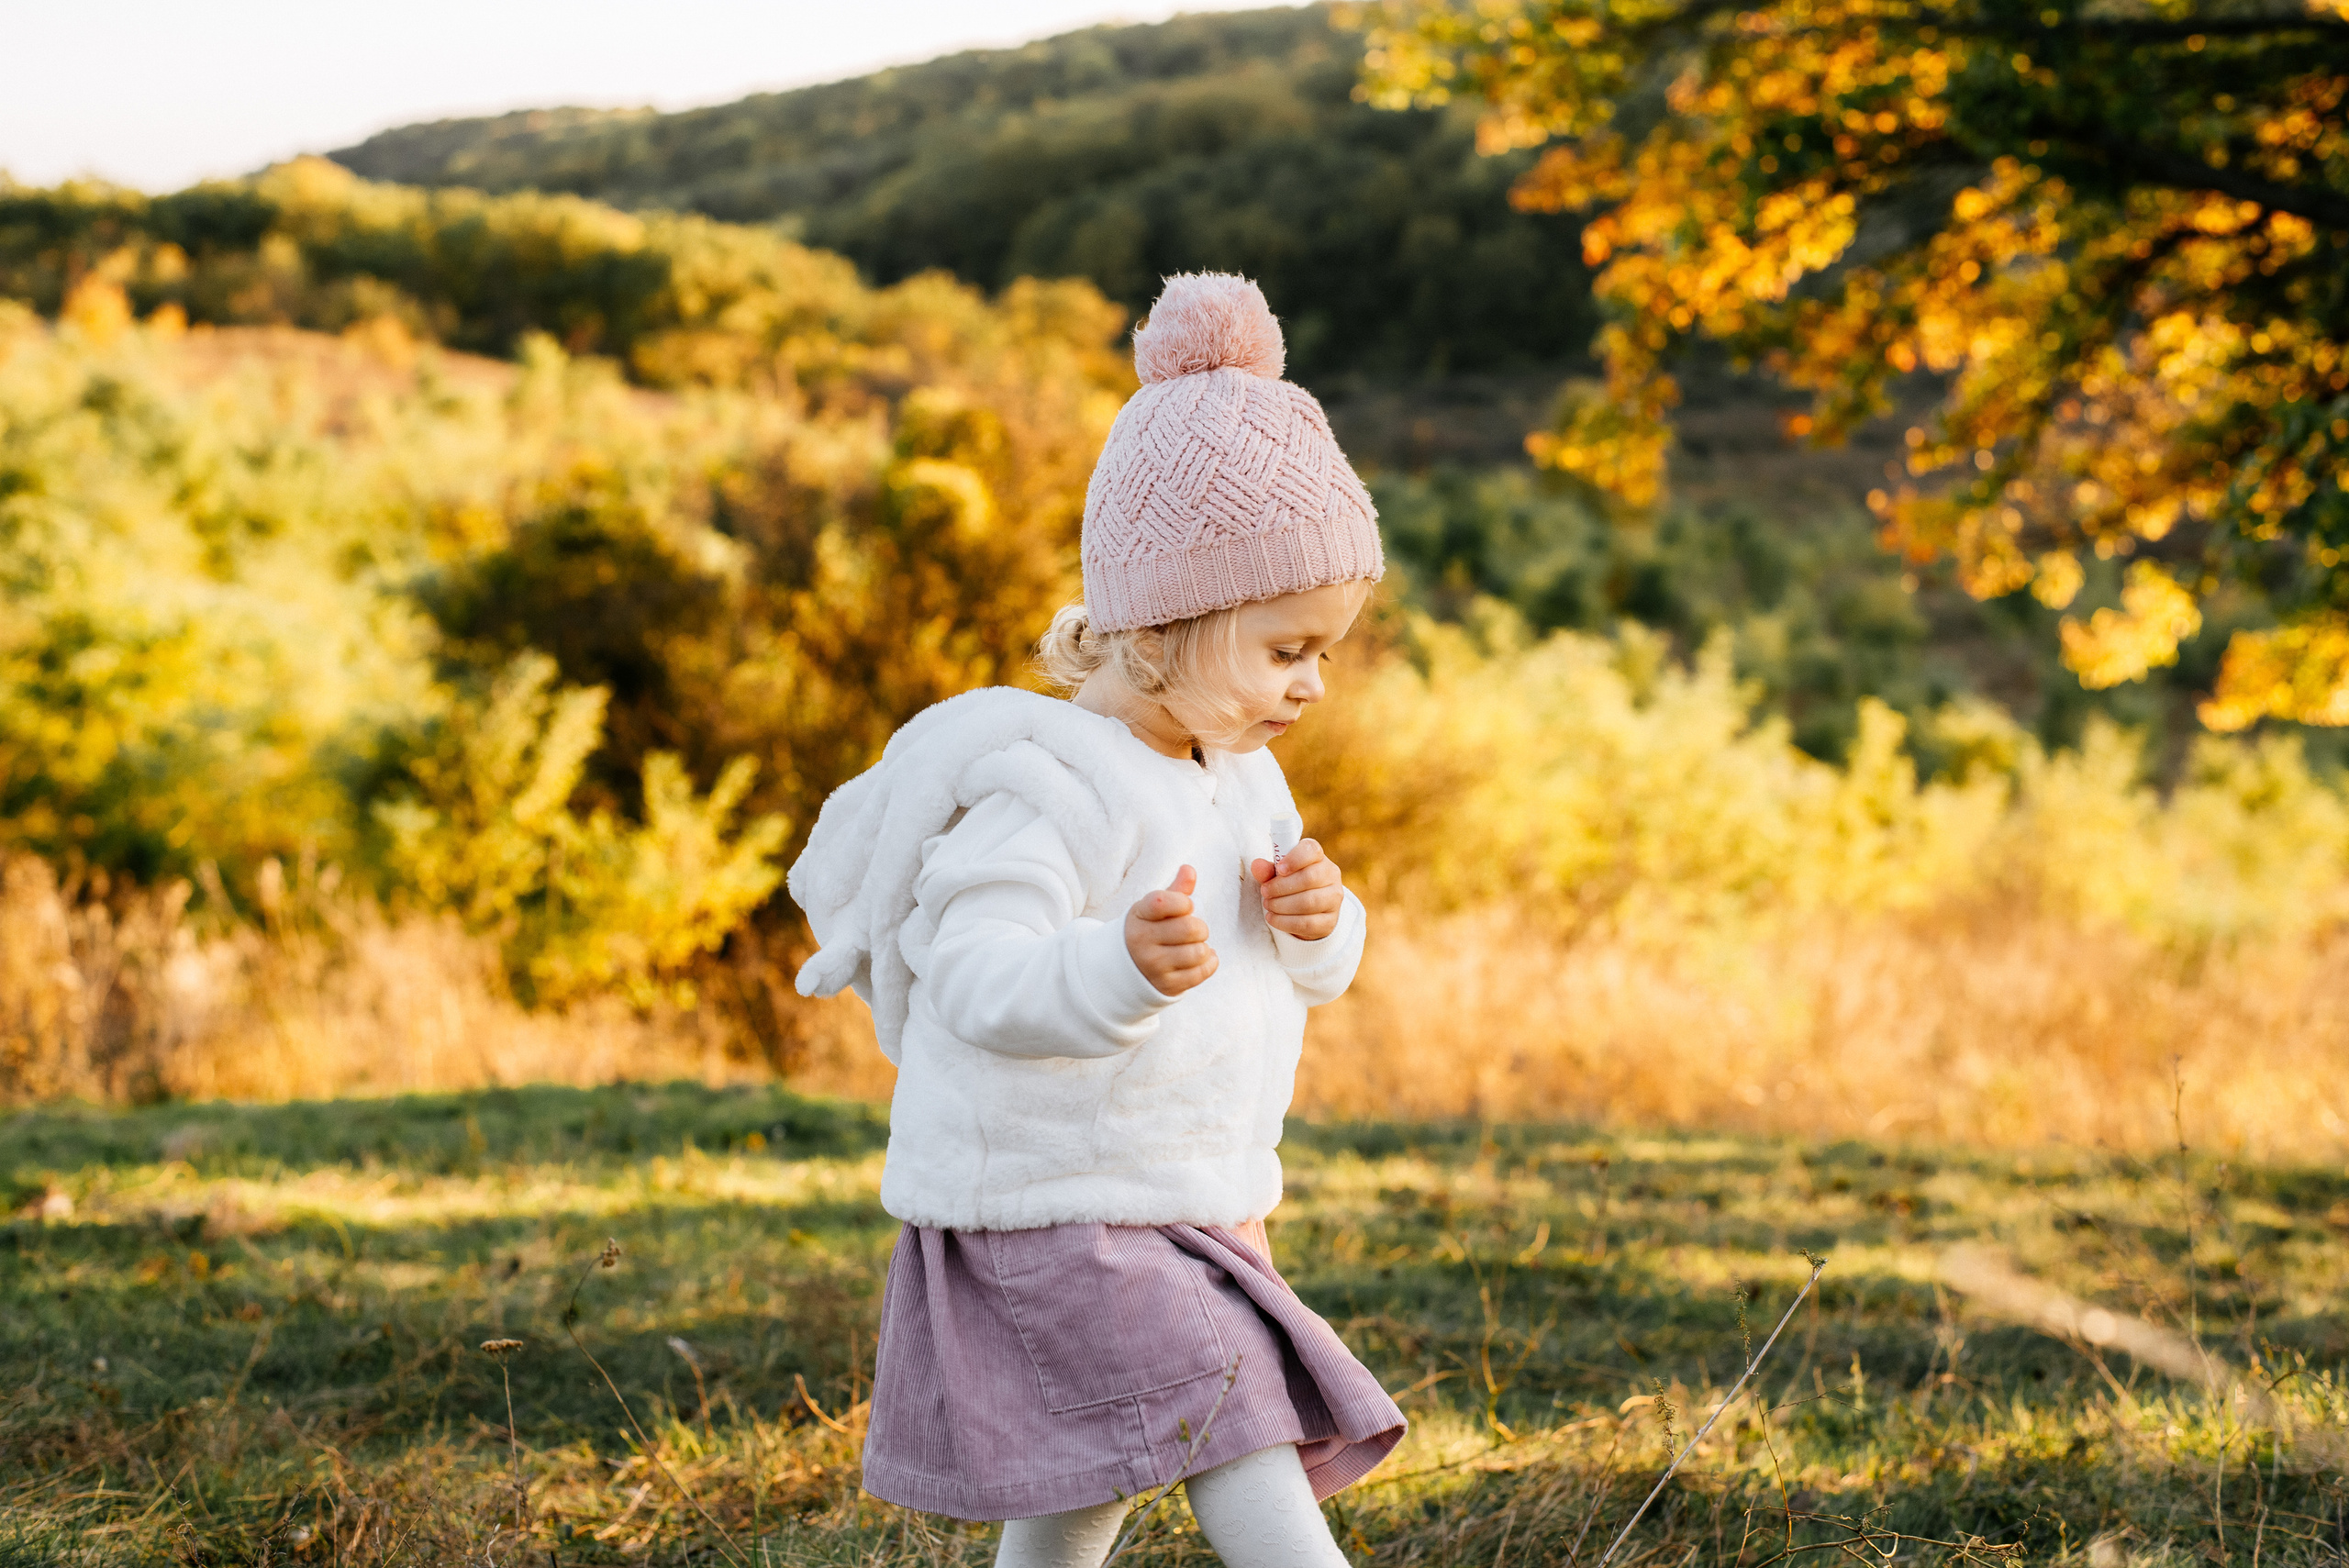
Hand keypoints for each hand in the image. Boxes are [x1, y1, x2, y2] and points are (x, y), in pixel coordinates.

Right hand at [1126, 865, 1217, 996]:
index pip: (1163, 902)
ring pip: (1198, 953)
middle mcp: (1142, 942)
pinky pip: (1202, 972)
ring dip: (1204, 947)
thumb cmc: (1149, 931)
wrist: (1126, 969)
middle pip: (1190, 929)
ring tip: (1195, 946)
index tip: (1186, 906)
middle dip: (1200, 927)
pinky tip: (1202, 958)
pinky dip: (1209, 963)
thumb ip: (1175, 891)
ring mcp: (1154, 966)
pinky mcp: (1167, 985)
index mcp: (1139, 916)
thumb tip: (1189, 869)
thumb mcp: (1154, 909)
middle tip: (1195, 930)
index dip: (1183, 902)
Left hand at [1250, 838, 1344, 940]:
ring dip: (1282, 905)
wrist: (1310, 911)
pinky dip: (1285, 922)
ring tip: (1268, 905)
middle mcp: (1331, 875)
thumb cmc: (1291, 885)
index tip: (1279, 869)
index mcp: (1318, 857)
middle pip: (1308, 878)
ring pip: (1309, 902)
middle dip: (1280, 887)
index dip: (1294, 859)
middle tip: (1265, 892)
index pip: (1311, 850)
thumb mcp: (1278, 875)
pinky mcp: (1330, 921)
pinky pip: (1307, 923)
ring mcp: (1334, 898)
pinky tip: (1273, 918)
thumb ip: (1267, 870)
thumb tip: (1257, 865)